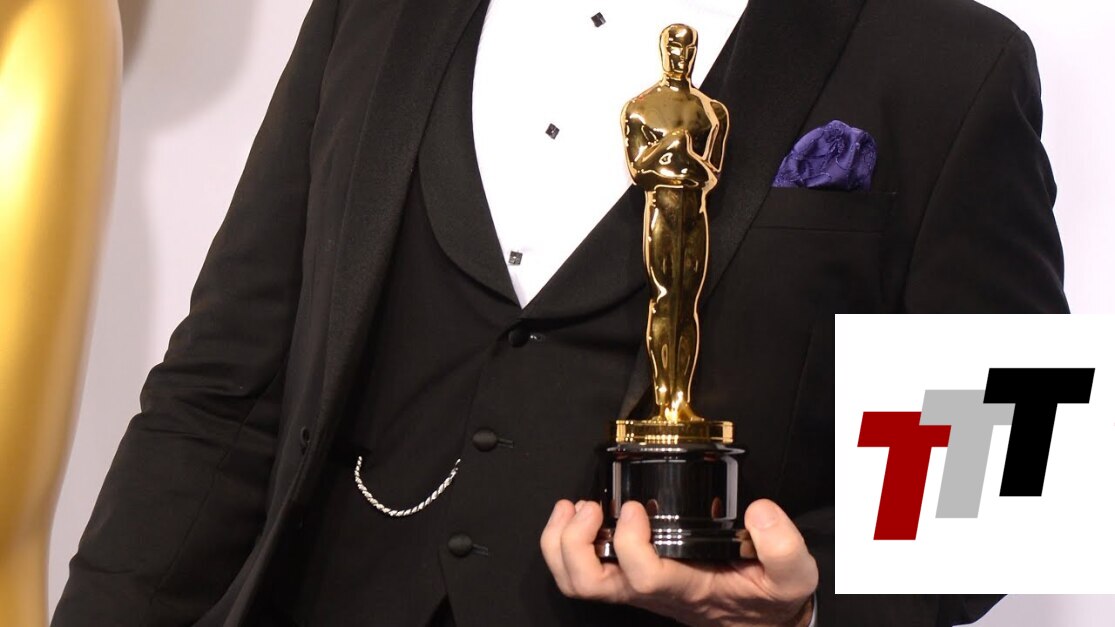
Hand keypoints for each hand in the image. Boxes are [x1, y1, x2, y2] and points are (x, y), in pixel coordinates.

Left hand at [540, 499, 816, 626]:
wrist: (761, 618)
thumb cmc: (768, 596)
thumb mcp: (792, 576)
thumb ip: (783, 546)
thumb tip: (761, 511)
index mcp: (687, 588)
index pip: (644, 577)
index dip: (629, 543)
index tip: (637, 508)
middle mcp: (652, 591)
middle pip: (590, 584)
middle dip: (575, 544)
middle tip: (590, 508)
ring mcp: (635, 587)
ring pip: (577, 581)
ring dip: (561, 543)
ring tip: (574, 508)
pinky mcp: (628, 576)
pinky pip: (581, 571)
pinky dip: (566, 542)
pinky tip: (579, 515)